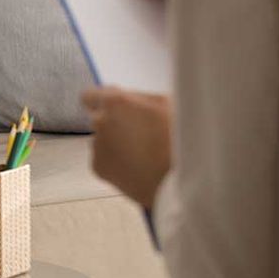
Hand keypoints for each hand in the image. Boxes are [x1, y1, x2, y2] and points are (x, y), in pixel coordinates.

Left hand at [81, 85, 172, 207]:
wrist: (187, 181)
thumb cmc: (184, 139)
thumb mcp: (169, 105)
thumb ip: (141, 99)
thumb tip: (128, 99)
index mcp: (115, 102)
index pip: (91, 96)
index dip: (104, 103)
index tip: (117, 111)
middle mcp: (100, 122)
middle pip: (99, 119)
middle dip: (115, 125)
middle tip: (140, 136)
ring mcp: (97, 147)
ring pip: (102, 141)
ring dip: (117, 145)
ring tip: (145, 156)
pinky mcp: (98, 169)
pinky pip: (105, 161)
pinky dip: (117, 164)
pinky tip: (139, 169)